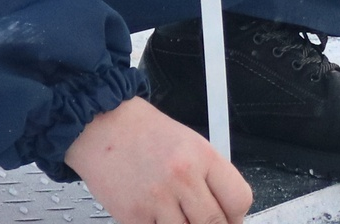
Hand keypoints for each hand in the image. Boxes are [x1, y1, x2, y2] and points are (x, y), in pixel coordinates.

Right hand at [65, 98, 251, 223]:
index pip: (239, 199)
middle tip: (205, 222)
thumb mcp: (188, 141)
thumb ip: (208, 174)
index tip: (231, 219)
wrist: (100, 125)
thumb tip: (224, 207)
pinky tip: (157, 216)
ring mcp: (158, 199)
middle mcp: (182, 177)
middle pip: (215, 223)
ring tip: (179, 217)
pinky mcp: (134, 216)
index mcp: (201, 155)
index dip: (237, 216)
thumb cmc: (141, 131)